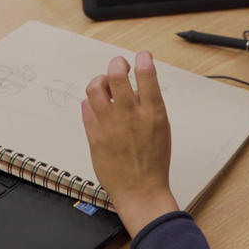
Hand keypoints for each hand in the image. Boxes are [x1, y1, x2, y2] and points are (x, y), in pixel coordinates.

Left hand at [81, 52, 178, 236]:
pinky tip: (98, 106)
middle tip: (119, 65)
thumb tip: (136, 85)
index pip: (147, 75)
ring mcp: (109, 126)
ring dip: (100, 80)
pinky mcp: (94, 136)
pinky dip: (92, 101)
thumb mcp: (161, 129)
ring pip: (95, 88)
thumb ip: (149, 105)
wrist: (140, 191)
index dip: (143, 59)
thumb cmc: (153, 162)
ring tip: (105, 85)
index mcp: (152, 114)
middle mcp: (130, 116)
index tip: (142, 56)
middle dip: (117, 63)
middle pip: (116, 75)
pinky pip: (86, 108)